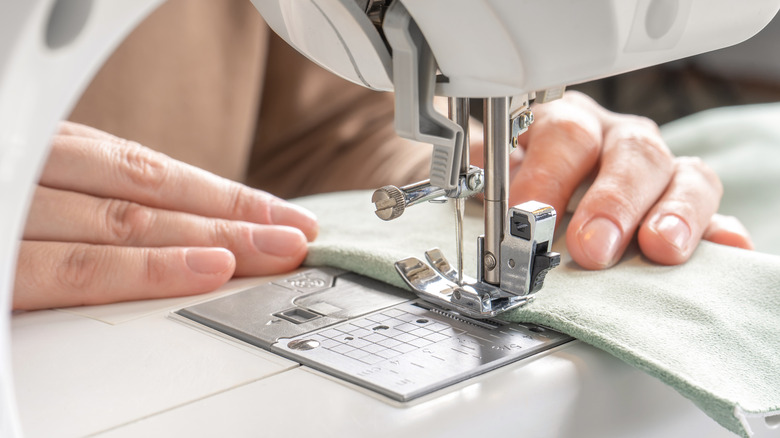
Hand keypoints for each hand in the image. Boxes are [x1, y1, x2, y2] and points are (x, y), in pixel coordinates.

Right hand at [15, 122, 317, 309]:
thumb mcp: (39, 195)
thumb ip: (97, 203)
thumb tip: (186, 227)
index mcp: (53, 156)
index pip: (155, 172)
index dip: (227, 196)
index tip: (283, 215)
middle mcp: (40, 174)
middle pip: (155, 196)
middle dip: (236, 219)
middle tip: (297, 238)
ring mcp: (20, 213)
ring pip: (133, 224)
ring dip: (215, 238)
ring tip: (276, 252)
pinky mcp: (4, 268)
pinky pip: (79, 269)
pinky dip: (150, 268)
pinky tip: (208, 270)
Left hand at [475, 91, 752, 268]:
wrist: (518, 197)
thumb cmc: (504, 183)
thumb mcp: (482, 175)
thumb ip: (481, 179)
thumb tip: (477, 192)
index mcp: (564, 124)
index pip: (566, 134)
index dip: (549, 174)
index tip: (528, 214)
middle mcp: (614, 141)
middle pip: (632, 150)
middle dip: (613, 200)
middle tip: (592, 247)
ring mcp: (655, 172)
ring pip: (684, 174)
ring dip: (674, 213)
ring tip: (662, 248)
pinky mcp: (682, 208)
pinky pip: (713, 213)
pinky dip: (718, 232)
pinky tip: (724, 247)